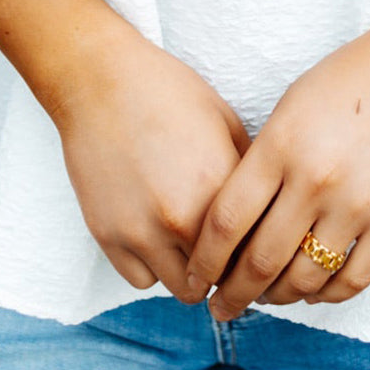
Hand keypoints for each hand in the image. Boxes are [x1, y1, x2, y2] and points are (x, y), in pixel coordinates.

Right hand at [49, 21, 251, 304]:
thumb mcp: (225, 123)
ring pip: (183, 289)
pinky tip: (157, 237)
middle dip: (230, 268)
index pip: (256, 248)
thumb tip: (270, 210)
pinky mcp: (107, 236)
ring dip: (192, 273)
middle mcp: (181, 217)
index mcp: (219, 186)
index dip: (260, 249)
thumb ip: (248, 174)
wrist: (99, 80)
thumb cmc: (167, 92)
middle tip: (227, 251)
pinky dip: (153, 266)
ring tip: (191, 245)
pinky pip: (142, 279)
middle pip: (224, 278)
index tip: (258, 247)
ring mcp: (141, 231)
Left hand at [184, 14, 369, 319]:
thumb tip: (233, 223)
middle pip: (260, 260)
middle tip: (220, 308)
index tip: (194, 278)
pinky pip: (354, 278)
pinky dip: (327, 295)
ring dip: (279, 297)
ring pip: (305, 277)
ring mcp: (357, 202)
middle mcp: (315, 179)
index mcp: (280, 146)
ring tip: (267, 298)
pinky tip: (312, 291)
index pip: (227, 221)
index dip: (204, 260)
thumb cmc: (346, 80)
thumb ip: (262, 163)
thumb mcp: (288, 109)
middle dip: (232, 293)